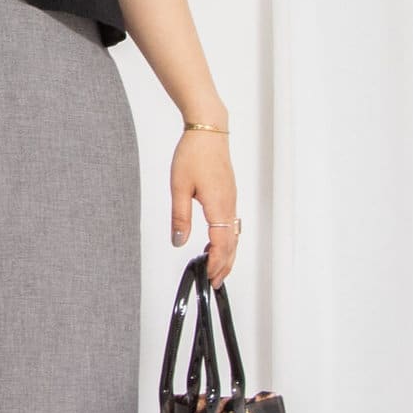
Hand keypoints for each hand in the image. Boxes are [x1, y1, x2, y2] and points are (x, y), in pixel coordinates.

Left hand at [169, 131, 238, 287]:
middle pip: (231, 244)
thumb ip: (180, 216)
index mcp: (218, 206)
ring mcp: (231, 199)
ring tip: (216, 268)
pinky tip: (215, 241)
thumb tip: (179, 240)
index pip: (221, 244)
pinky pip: (231, 223)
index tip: (209, 277)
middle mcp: (229, 205)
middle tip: (215, 281)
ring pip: (233, 234)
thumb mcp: (179, 187)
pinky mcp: (228, 194)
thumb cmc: (194, 154)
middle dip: (224, 265)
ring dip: (226, 253)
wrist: (208, 131)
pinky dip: (226, 239)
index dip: (216, 263)